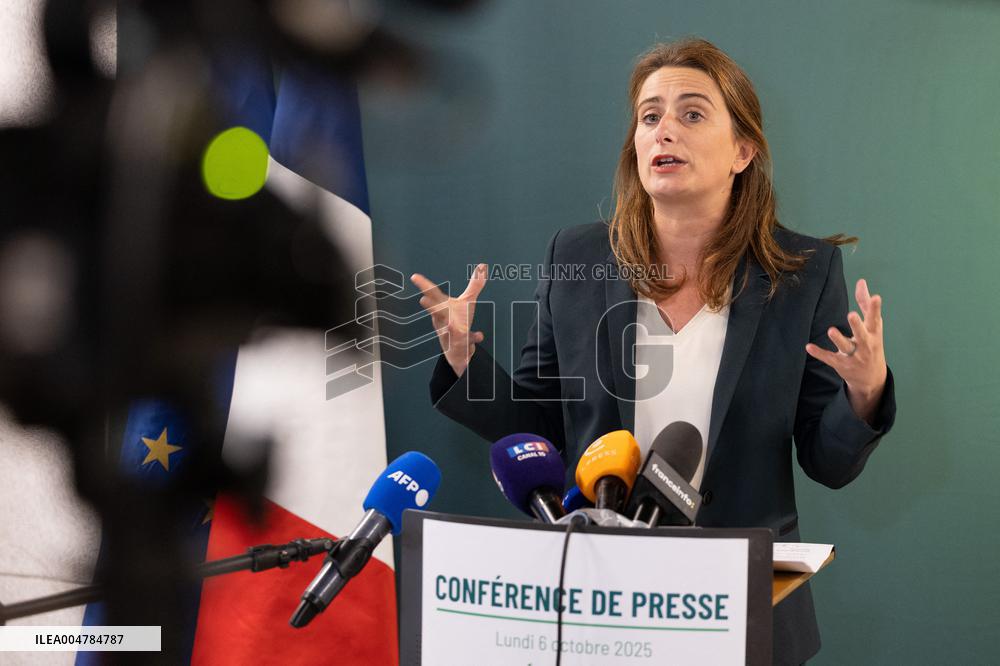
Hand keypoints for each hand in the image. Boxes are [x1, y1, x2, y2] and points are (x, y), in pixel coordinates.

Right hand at [410, 264, 487, 377]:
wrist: (459, 349)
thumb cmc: (459, 322)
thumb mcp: (468, 301)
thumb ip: (475, 285)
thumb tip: (483, 266)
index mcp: (443, 308)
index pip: (433, 295)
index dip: (424, 285)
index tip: (414, 277)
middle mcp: (444, 319)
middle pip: (436, 312)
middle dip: (431, 307)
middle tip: (423, 300)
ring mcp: (452, 332)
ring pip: (448, 329)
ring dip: (449, 326)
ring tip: (451, 324)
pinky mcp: (462, 343)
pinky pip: (468, 340)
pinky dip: (473, 338)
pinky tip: (479, 335)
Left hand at [805, 278, 887, 425]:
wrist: (872, 379)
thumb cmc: (871, 344)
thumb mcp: (872, 326)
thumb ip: (865, 304)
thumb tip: (861, 281)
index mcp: (874, 334)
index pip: (875, 319)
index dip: (875, 308)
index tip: (876, 297)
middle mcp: (866, 345)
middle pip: (862, 335)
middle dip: (857, 325)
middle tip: (851, 314)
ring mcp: (854, 356)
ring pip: (846, 347)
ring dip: (839, 339)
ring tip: (831, 330)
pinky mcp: (841, 365)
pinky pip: (829, 358)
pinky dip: (820, 353)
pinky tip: (809, 347)